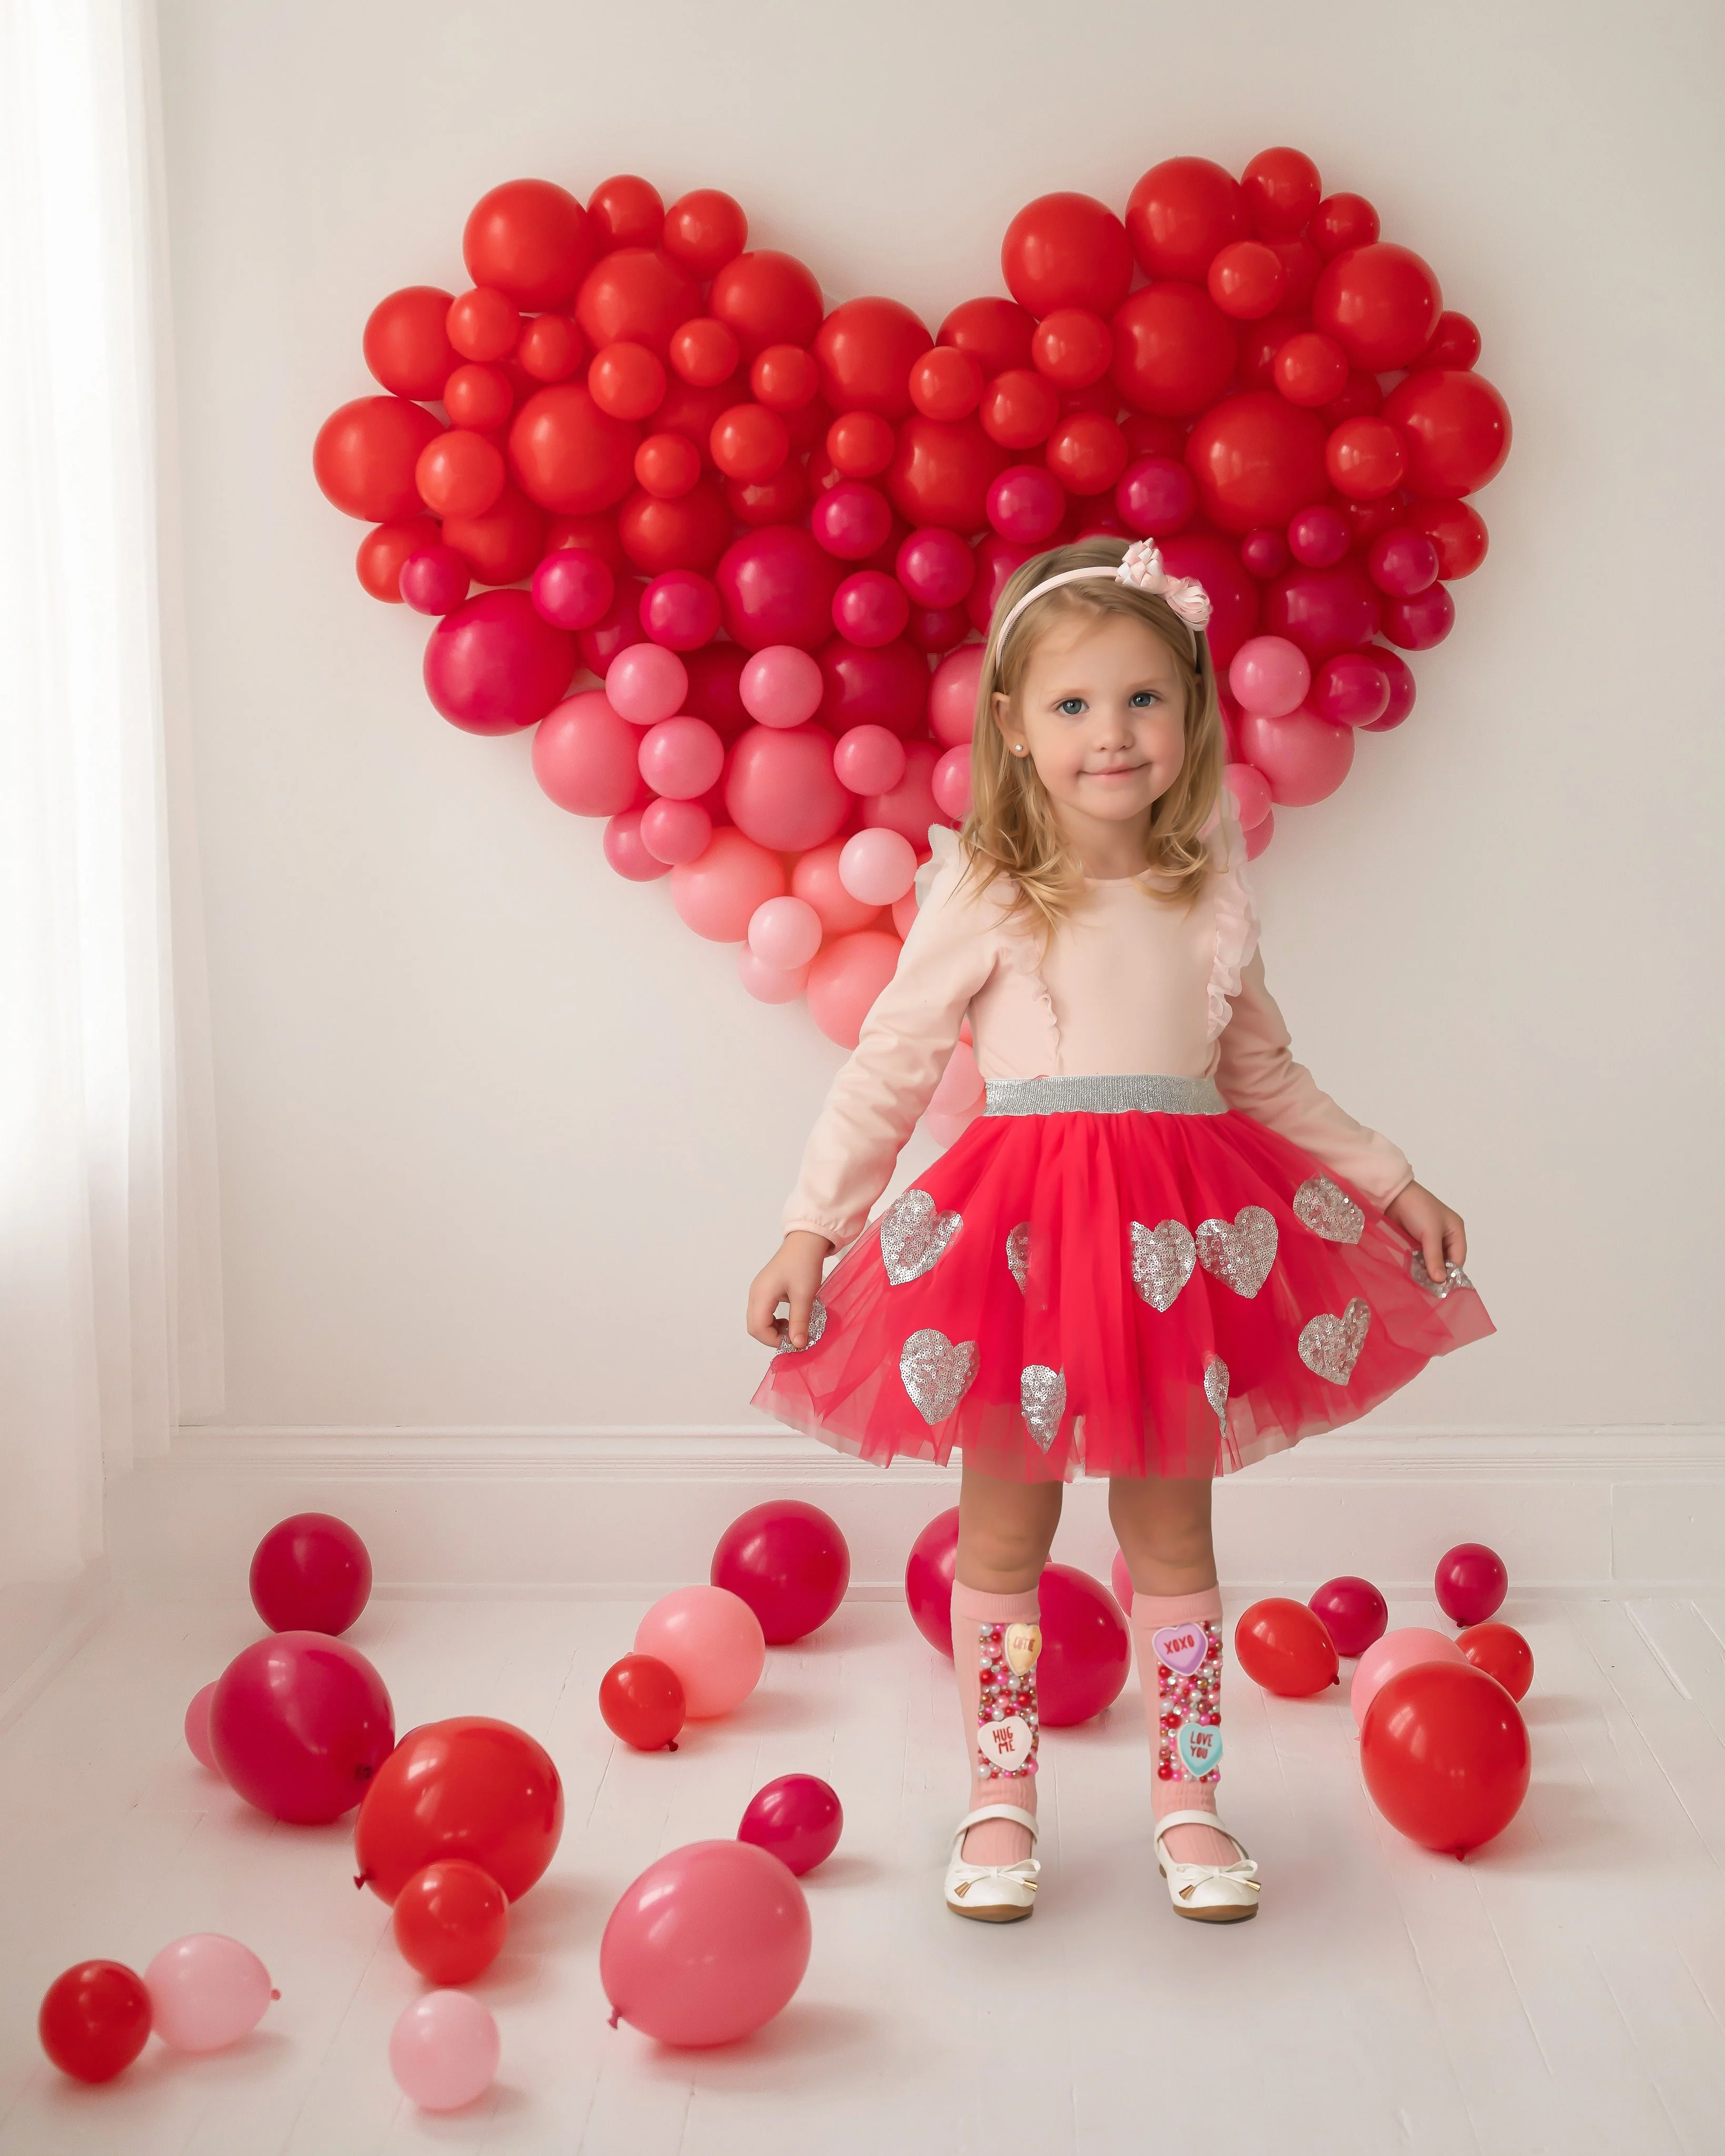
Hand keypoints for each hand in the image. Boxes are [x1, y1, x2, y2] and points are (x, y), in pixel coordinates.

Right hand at [746, 1230, 833, 1350]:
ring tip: (793, 1328)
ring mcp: (758, 1290)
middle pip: (754, 1326)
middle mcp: (755, 1294)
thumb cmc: (804, 1264)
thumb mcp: (804, 1295)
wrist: (806, 1241)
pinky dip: (773, 1320)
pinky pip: (762, 1311)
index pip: (758, 1328)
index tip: (794, 1342)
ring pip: (757, 1320)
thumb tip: (797, 1345)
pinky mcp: (764, 1288)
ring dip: (772, 1329)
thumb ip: (800, 1321)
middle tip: (793, 1338)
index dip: (774, 1340)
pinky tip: (789, 1317)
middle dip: (772, 1337)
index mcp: (761, 1295)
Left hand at [1384, 1180, 1465, 1283]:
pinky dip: (1416, 1265)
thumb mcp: (1430, 1233)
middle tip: (1428, 1290)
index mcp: (1455, 1231)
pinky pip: (1418, 1257)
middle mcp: (1444, 1236)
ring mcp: (1428, 1239)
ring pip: (1431, 1261)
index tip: (1440, 1288)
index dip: (1450, 1273)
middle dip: (1437, 1273)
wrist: (1392, 1195)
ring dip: (1425, 1271)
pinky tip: (1411, 1275)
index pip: (1458, 1258)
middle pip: (1445, 1261)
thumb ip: (1435, 1257)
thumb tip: (1440, 1280)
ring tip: (1419, 1285)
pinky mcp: (1414, 1241)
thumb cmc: (1418, 1209)